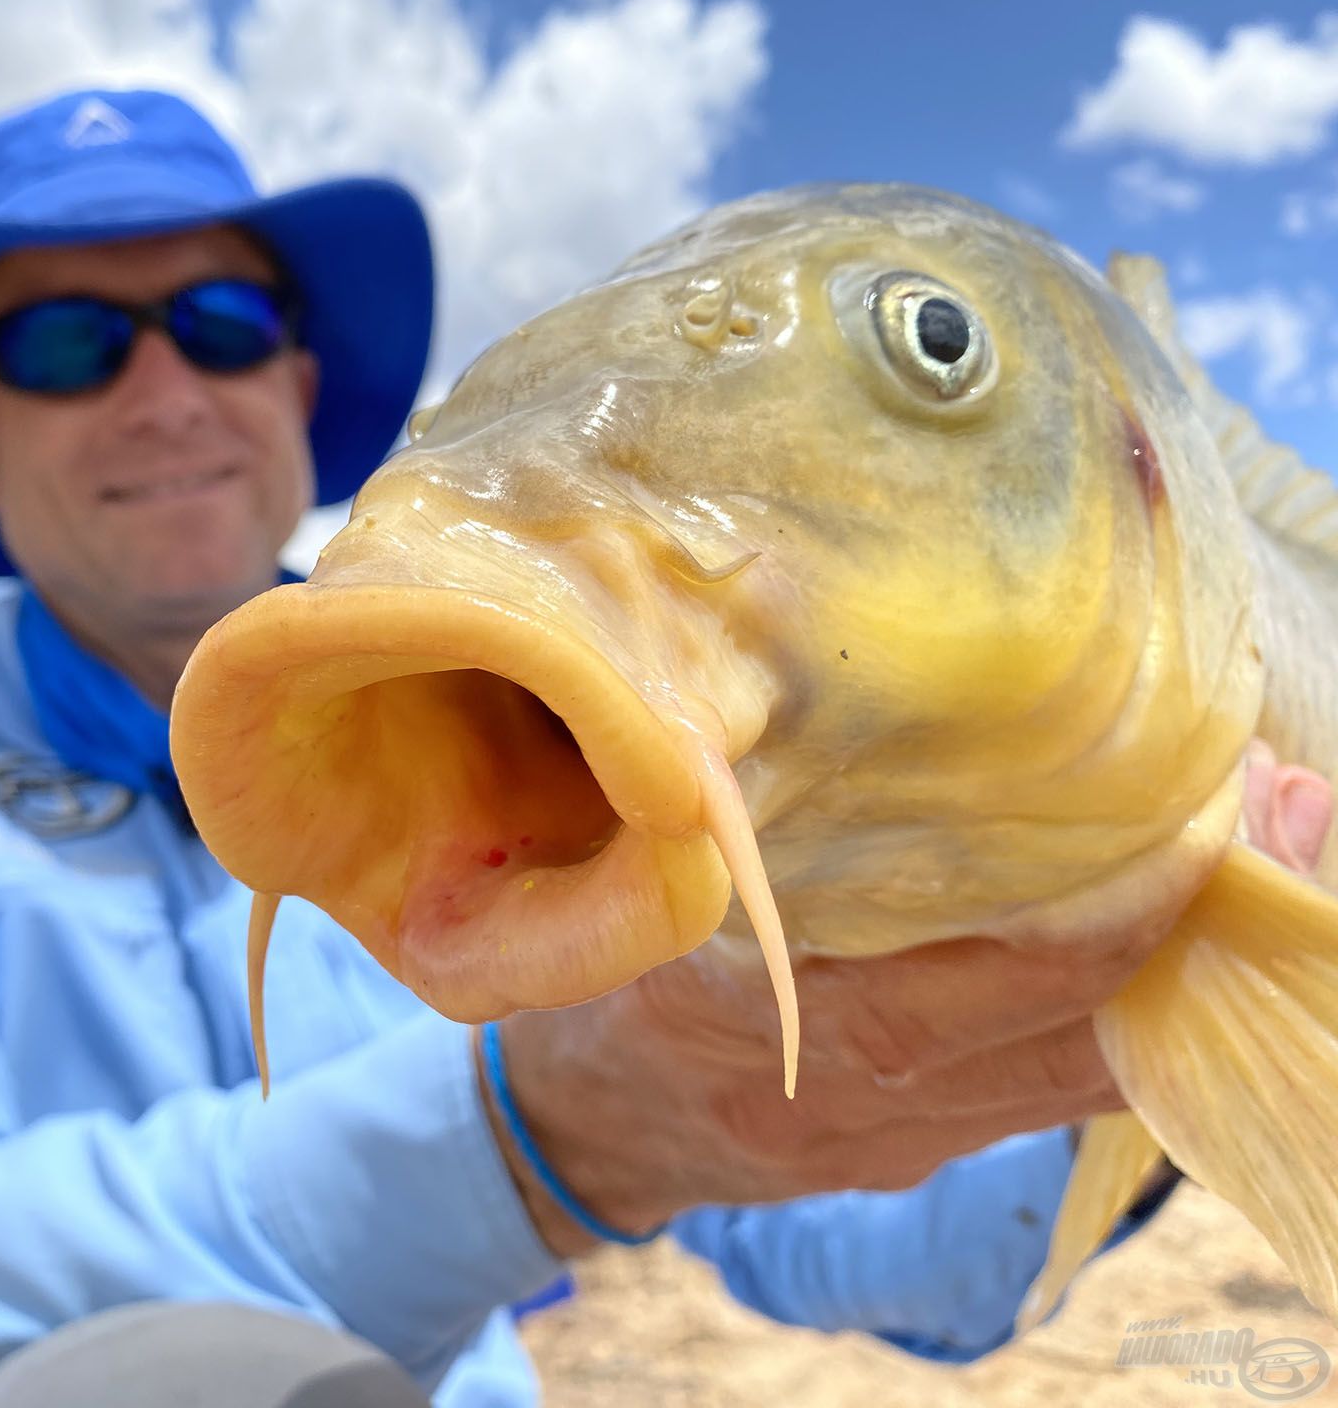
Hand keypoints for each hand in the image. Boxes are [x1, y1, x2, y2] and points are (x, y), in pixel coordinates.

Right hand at [480, 738, 1332, 1258]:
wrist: (578, 1126)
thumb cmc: (606, 980)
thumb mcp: (654, 893)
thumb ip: (746, 821)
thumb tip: (849, 695)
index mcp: (811, 1026)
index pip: (1017, 976)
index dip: (1135, 899)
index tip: (1216, 804)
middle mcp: (883, 1099)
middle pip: (1093, 1038)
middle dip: (1207, 932)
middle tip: (1298, 813)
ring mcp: (910, 1138)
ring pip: (1090, 1074)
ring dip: (1185, 973)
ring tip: (1268, 853)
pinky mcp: (921, 1147)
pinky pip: (1049, 1090)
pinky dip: (1115, 1012)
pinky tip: (1156, 927)